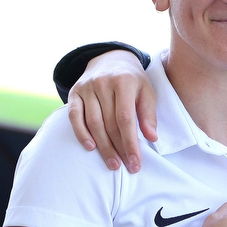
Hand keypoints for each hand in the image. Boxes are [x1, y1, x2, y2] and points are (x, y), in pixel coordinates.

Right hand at [68, 50, 156, 172]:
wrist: (110, 58)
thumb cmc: (133, 80)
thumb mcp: (146, 90)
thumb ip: (148, 113)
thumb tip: (152, 138)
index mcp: (124, 82)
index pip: (126, 119)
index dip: (130, 143)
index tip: (136, 162)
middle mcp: (103, 83)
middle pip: (109, 123)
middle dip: (118, 148)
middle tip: (126, 167)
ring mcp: (87, 87)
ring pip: (93, 122)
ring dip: (102, 146)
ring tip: (112, 163)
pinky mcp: (75, 92)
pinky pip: (74, 116)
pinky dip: (81, 133)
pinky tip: (90, 147)